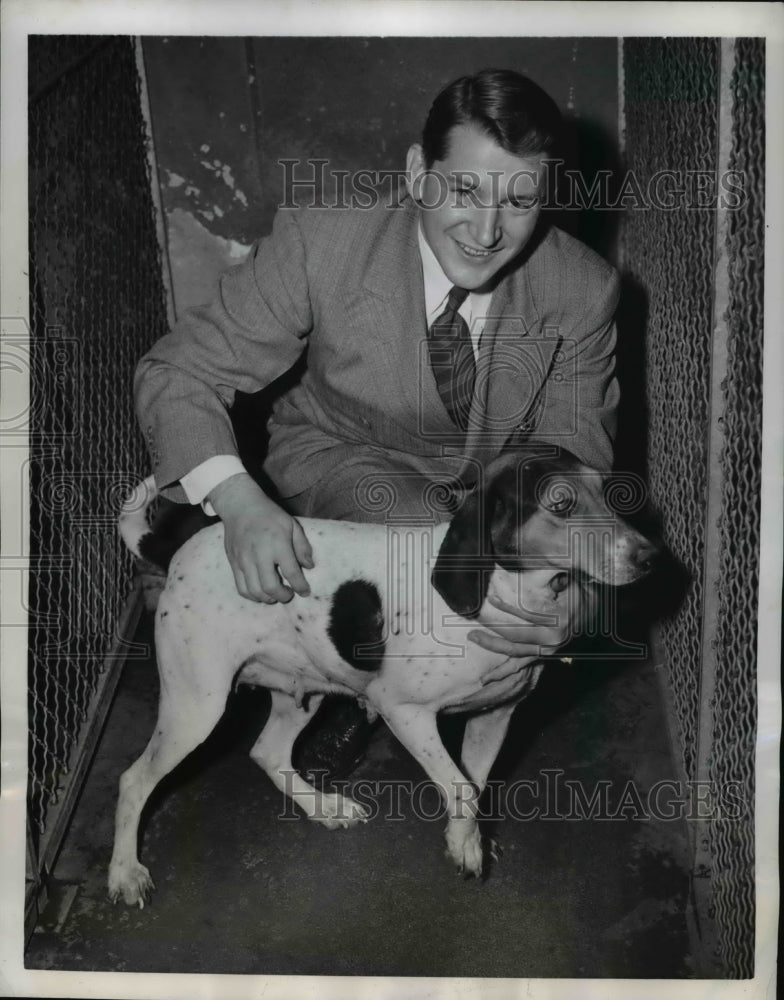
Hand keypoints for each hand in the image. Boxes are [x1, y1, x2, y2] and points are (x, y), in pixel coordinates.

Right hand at [208, 473, 313, 602]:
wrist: (240, 506)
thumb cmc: (270, 515)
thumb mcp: (292, 525)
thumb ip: (302, 546)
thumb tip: (309, 566)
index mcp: (278, 544)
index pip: (291, 572)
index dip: (301, 586)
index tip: (305, 592)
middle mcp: (259, 554)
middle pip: (270, 587)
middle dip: (283, 596)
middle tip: (289, 594)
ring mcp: (244, 560)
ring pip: (255, 591)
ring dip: (268, 598)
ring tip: (275, 595)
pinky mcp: (233, 563)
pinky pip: (241, 588)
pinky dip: (252, 596)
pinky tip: (260, 592)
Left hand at [468, 572, 594, 679]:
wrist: (594, 614)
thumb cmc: (579, 594)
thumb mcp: (572, 584)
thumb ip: (559, 581)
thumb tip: (550, 578)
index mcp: (559, 621)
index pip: (528, 615)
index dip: (508, 608)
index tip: (491, 599)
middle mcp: (552, 640)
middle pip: (516, 636)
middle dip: (493, 629)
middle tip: (474, 622)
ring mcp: (547, 650)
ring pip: (515, 652)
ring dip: (492, 646)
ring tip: (473, 638)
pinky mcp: (543, 656)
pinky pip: (521, 665)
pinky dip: (505, 671)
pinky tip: (488, 677)